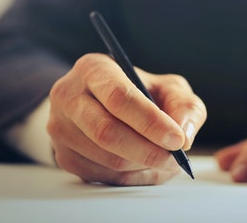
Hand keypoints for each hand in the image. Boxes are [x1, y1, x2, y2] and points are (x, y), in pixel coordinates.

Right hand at [47, 53, 205, 184]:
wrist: (102, 103)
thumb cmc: (141, 92)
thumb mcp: (168, 87)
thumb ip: (184, 105)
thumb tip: (185, 135)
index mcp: (94, 68)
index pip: (119, 97)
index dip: (150, 122)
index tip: (177, 139)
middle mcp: (69, 96)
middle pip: (107, 132)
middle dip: (148, 150)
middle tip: (175, 158)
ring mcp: (61, 128)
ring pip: (107, 159)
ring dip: (144, 166)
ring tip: (166, 160)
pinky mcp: (64, 156)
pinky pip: (103, 176)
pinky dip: (133, 177)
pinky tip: (147, 166)